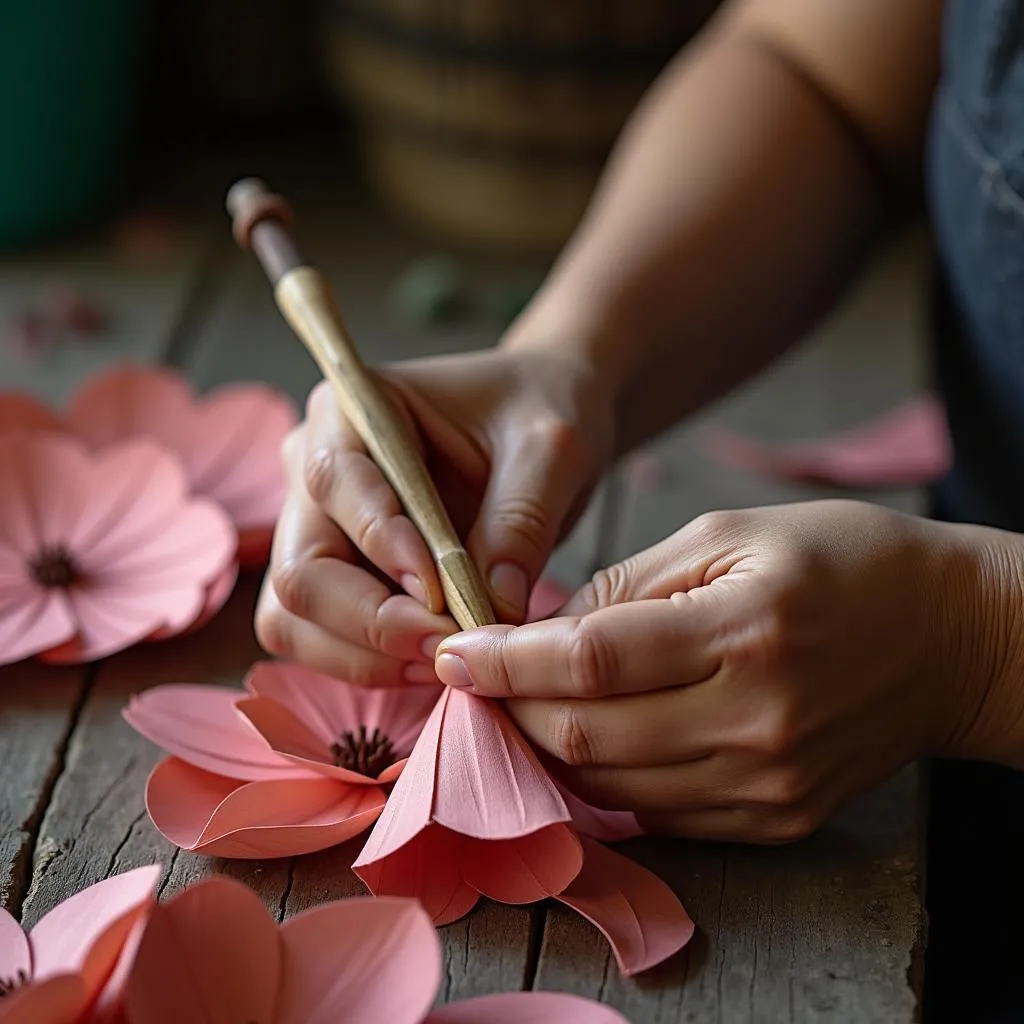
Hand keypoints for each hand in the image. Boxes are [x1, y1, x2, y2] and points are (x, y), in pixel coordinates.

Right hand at [256, 347, 612, 685]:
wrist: (537, 428)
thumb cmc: (537, 415)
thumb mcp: (550, 452)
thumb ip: (521, 522)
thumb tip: (494, 610)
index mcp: (354, 410)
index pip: (335, 482)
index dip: (382, 545)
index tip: (442, 592)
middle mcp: (315, 468)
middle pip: (300, 568)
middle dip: (371, 622)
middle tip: (450, 644)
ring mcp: (316, 527)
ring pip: (294, 618)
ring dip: (365, 655)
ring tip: (446, 657)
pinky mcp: (336, 576)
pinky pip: (321, 639)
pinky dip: (370, 663)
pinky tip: (434, 658)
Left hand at [434, 500, 999, 841]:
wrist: (948, 638)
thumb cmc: (840, 562)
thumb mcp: (730, 536)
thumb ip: (629, 584)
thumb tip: (543, 629)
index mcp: (742, 630)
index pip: (591, 660)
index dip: (506, 661)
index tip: (450, 654)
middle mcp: (754, 721)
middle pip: (586, 735)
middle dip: (510, 709)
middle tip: (473, 680)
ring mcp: (766, 783)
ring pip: (610, 787)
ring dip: (547, 749)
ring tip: (519, 707)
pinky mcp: (774, 819)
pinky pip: (658, 815)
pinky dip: (604, 780)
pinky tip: (587, 739)